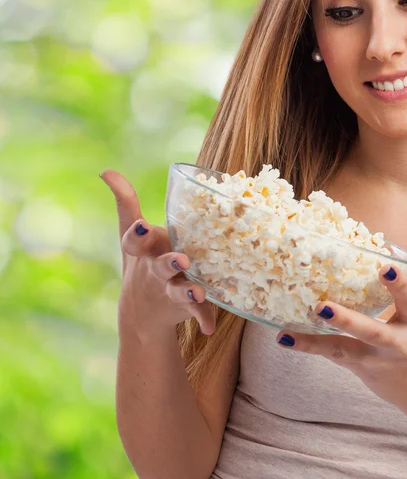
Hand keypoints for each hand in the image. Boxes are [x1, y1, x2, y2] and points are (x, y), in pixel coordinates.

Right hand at [100, 169, 215, 337]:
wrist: (142, 313)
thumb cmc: (142, 260)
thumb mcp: (130, 235)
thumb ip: (125, 203)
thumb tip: (107, 170)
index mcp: (143, 251)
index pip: (134, 241)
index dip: (137, 234)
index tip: (143, 226)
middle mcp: (154, 271)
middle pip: (160, 267)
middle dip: (169, 263)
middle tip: (181, 259)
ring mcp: (169, 289)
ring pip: (179, 289)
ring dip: (188, 291)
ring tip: (198, 292)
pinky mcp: (184, 305)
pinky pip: (196, 311)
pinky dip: (203, 318)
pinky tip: (209, 327)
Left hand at [275, 264, 406, 429]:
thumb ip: (400, 295)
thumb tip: (382, 254)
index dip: (398, 283)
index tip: (384, 267)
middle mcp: (396, 343)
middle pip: (370, 332)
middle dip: (346, 320)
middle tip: (321, 307)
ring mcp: (376, 360)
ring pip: (343, 350)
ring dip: (314, 341)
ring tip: (287, 333)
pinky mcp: (361, 369)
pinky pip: (334, 355)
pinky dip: (310, 345)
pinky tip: (287, 338)